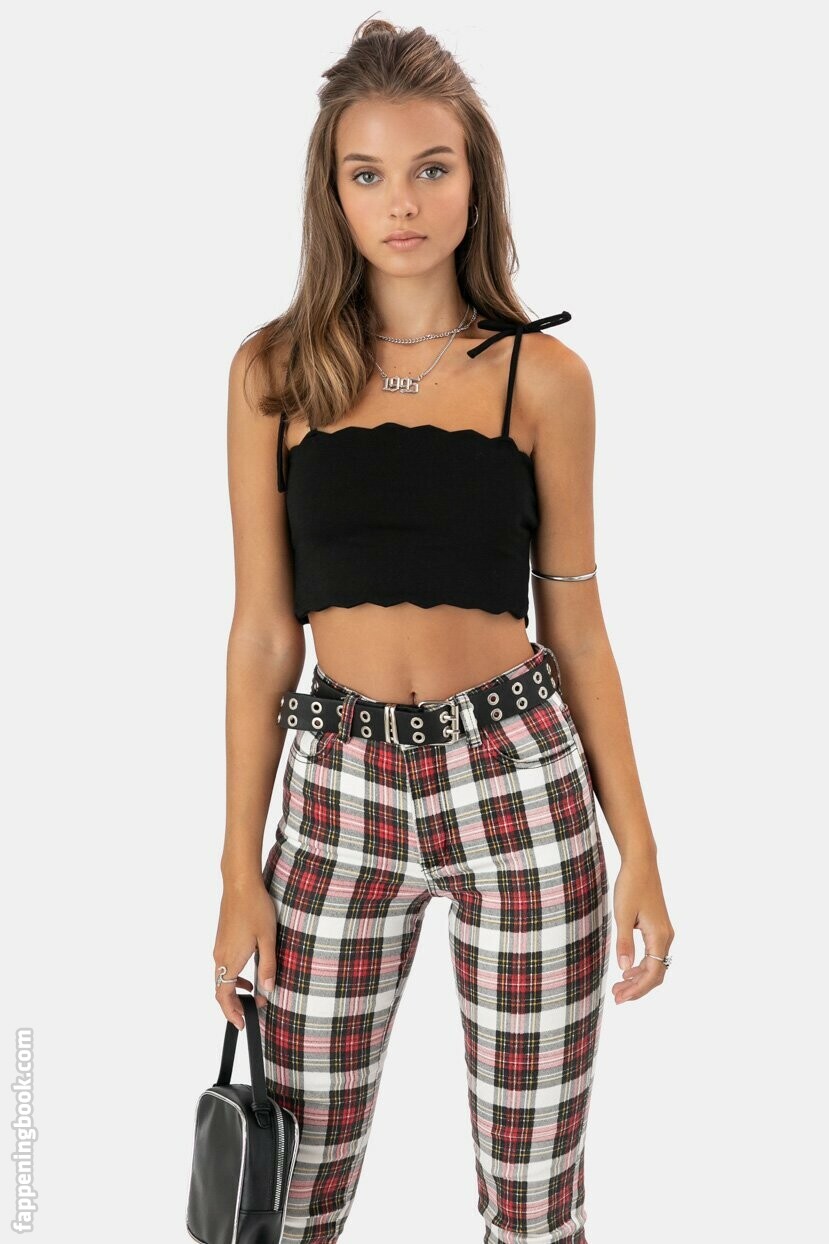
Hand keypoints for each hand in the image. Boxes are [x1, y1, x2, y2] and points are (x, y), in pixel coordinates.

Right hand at [213, 877, 276, 1030]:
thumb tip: (268, 990)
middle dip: (232, 1006)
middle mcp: (220, 956)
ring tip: (251, 997)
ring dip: (233, 991)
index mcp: (230, 959)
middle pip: (220, 990)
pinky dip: (232, 977)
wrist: (240, 883)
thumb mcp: (267, 939)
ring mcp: (219, 947)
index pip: (224, 996)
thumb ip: (268, 966)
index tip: (242, 1024)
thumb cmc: (255, 908)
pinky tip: (247, 975)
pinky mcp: (222, 938)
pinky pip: (223, 965)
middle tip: (247, 1016)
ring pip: (221, 978)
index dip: (232, 1013)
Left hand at [612, 852, 673, 1004]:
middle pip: (656, 973)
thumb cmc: (631, 886)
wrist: (641, 863)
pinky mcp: (658, 927)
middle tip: (616, 996)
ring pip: (655, 964)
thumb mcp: (622, 914)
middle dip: (637, 988)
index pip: (652, 973)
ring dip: (639, 978)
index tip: (619, 997)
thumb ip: (624, 942)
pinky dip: (642, 966)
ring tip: (619, 986)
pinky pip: (654, 954)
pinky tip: (628, 969)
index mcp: (659, 936)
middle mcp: (666, 936)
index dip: (637, 989)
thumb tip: (624, 968)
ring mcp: (664, 932)